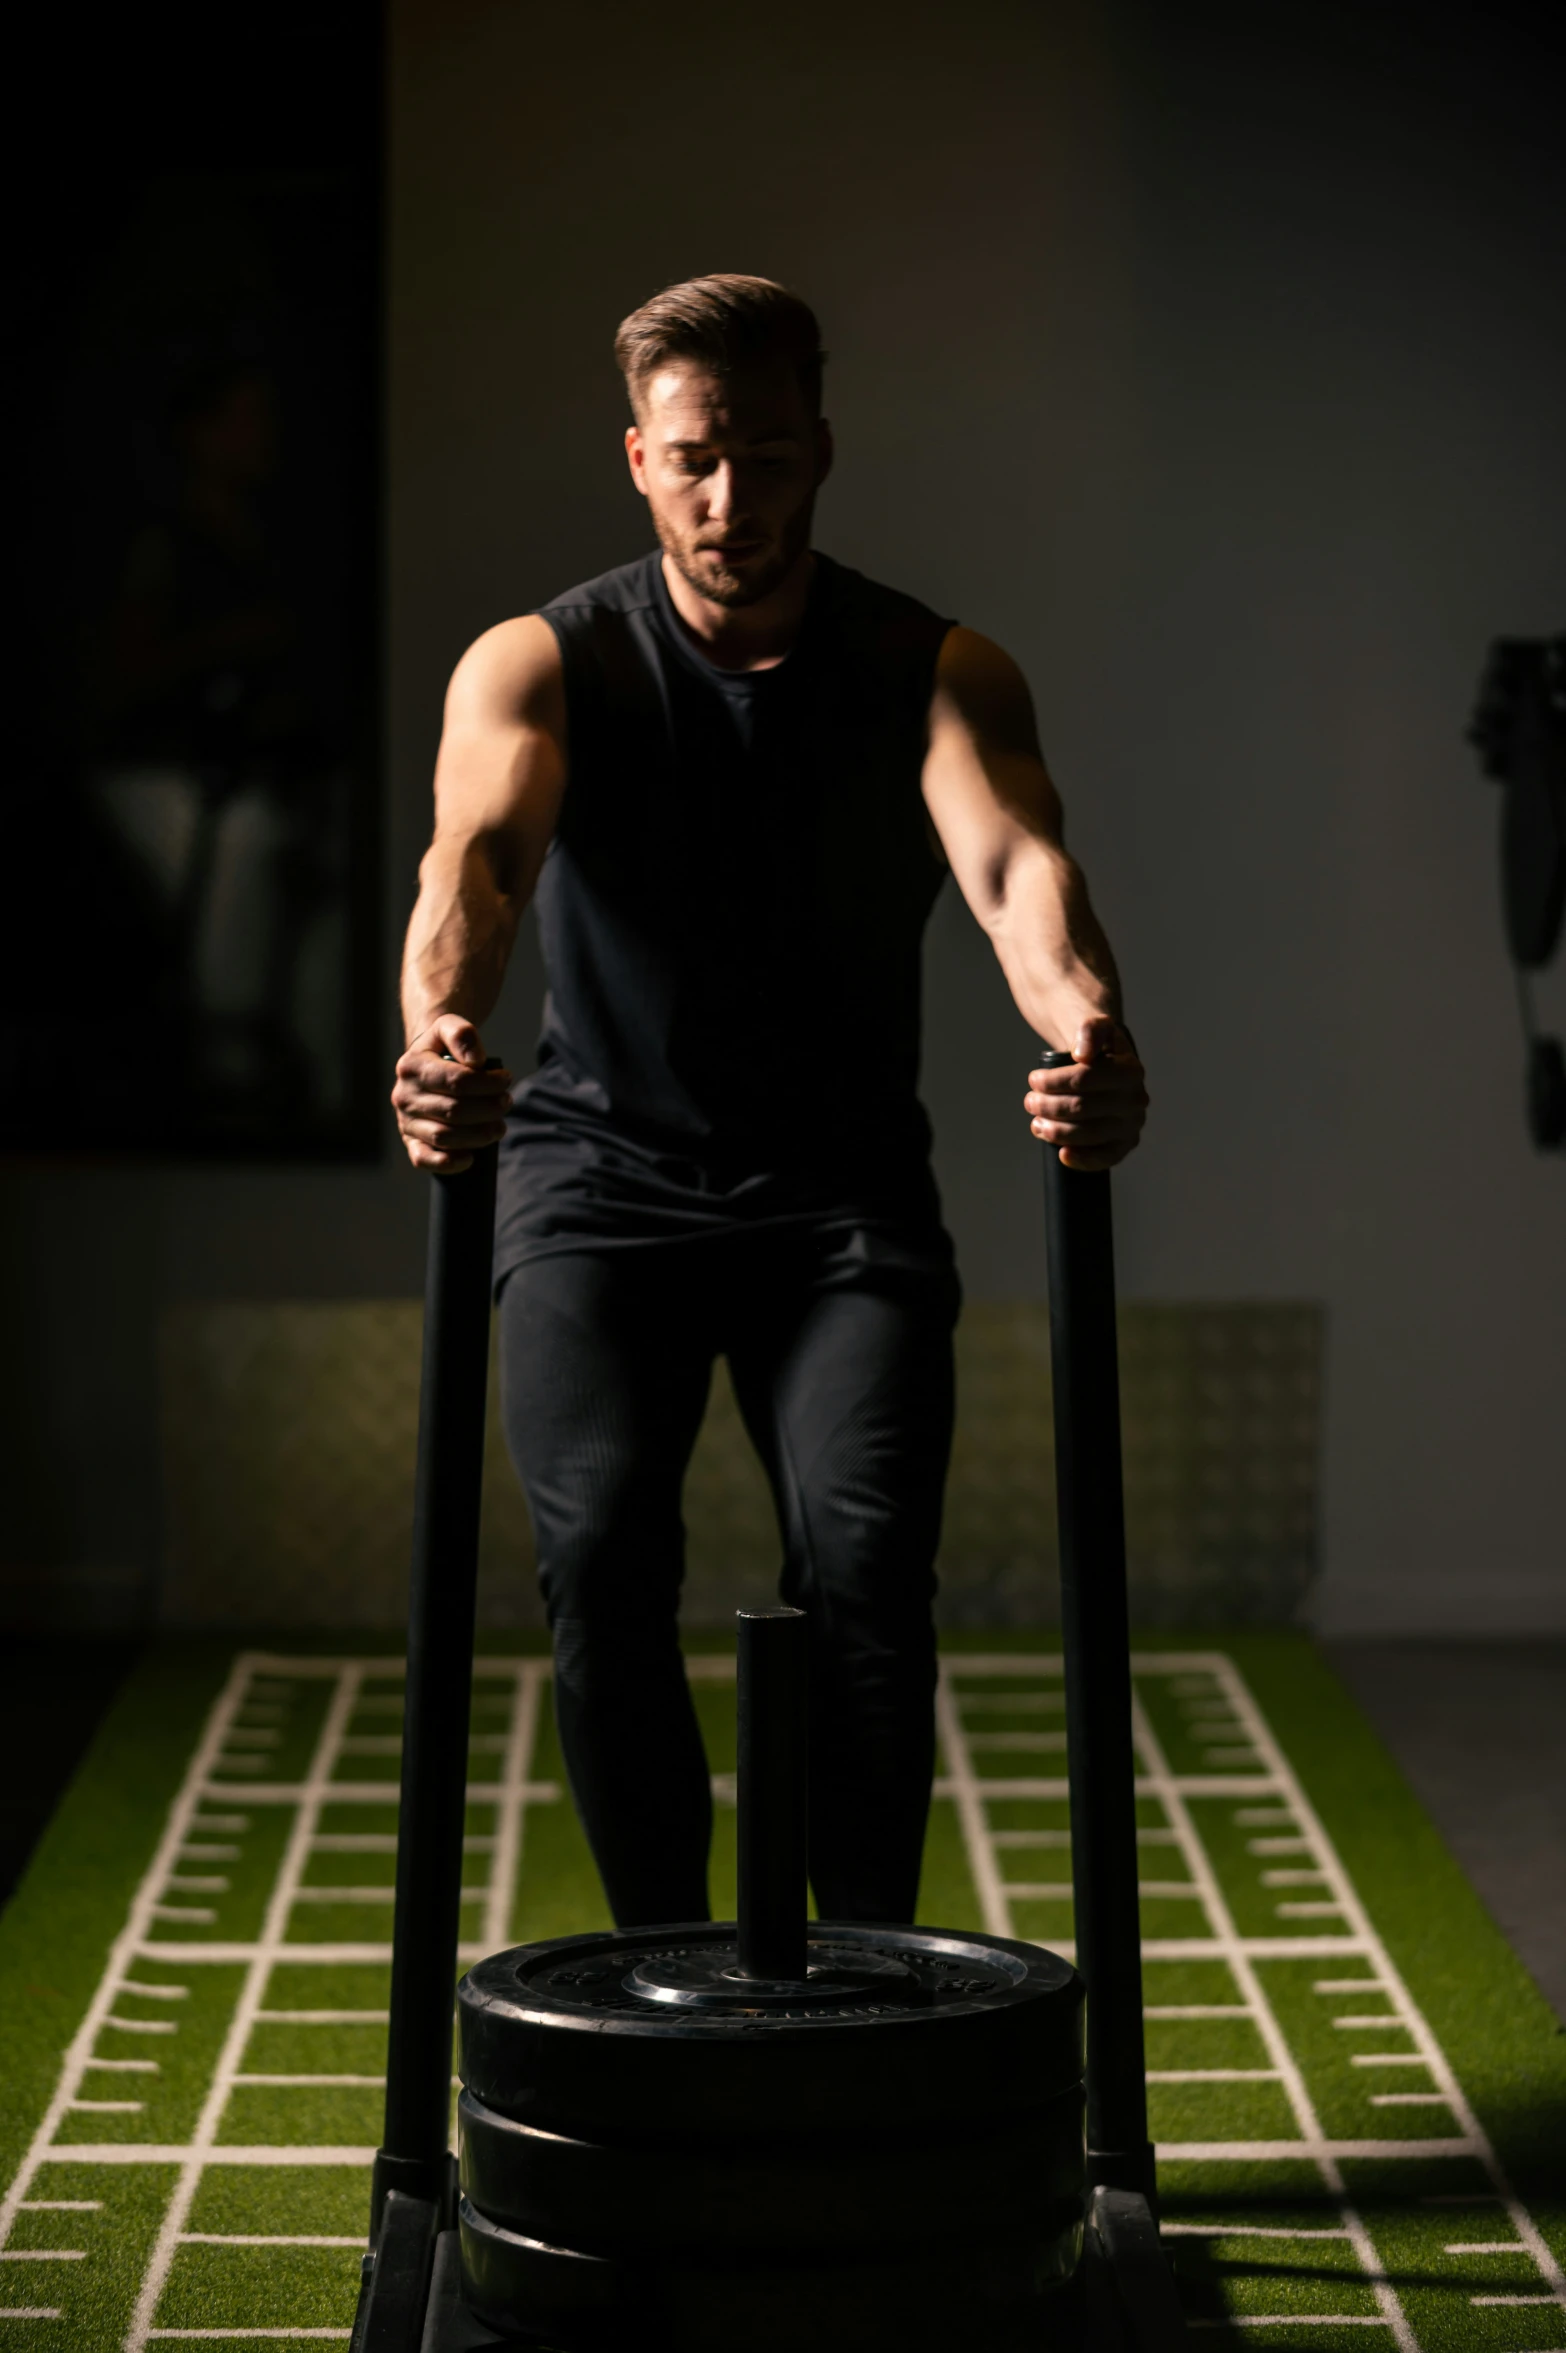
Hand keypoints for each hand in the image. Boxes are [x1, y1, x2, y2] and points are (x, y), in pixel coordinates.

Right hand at [391, 1014, 513, 1171]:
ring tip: (500, 1126)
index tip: (507, 1080)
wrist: (425, 1063)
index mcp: (411, 1067)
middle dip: (489, 1109)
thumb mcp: (450, 1027)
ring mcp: (405, 1122)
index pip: (457, 1081)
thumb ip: (462, 1035)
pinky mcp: (411, 1142)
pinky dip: (448, 1163)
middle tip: (507, 1102)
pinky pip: (424, 1159)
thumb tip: (477, 1062)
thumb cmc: (442, 1047)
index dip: (488, 1084)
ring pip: (444, 1137)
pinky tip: (470, 1158)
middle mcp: (403, 1096)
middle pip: (454, 1111)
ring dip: (479, 1136)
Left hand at [1023, 1015, 1146, 1170]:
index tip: (1033, 1079)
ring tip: (1036, 1123)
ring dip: (1056, 1131)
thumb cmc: (1093, 1049)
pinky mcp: (1124, 1144)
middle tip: (1029, 1102)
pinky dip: (1083, 1159)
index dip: (1054, 1081)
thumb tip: (1083, 1054)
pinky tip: (1062, 1155)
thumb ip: (1090, 1029)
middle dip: (1048, 1106)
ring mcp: (1132, 1124)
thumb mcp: (1093, 1027)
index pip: (1085, 1078)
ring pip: (1089, 1133)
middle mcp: (1136, 1099)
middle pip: (1083, 1108)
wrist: (1101, 1066)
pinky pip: (1106, 1158)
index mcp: (1130, 1070)